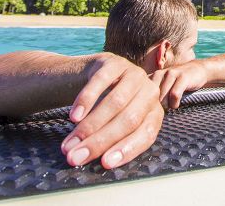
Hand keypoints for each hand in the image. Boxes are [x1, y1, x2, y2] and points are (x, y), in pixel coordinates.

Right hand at [60, 53, 163, 168]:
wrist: (94, 75)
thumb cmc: (107, 108)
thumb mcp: (117, 123)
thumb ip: (115, 139)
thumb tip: (98, 162)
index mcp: (155, 111)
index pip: (147, 133)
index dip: (127, 149)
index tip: (105, 163)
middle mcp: (150, 91)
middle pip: (130, 119)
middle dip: (100, 141)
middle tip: (75, 157)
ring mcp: (134, 73)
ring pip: (116, 102)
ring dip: (90, 126)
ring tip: (69, 143)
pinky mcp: (114, 62)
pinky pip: (101, 81)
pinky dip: (86, 101)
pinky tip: (73, 117)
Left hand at [150, 60, 209, 108]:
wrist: (198, 70)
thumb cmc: (179, 82)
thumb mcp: (164, 85)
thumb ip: (154, 93)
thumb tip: (144, 111)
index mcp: (153, 76)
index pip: (142, 92)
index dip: (146, 104)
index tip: (152, 111)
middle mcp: (160, 73)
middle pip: (151, 96)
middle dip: (156, 106)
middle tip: (163, 109)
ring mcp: (171, 74)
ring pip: (162, 96)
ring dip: (166, 105)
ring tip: (170, 106)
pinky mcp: (183, 77)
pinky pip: (175, 94)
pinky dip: (175, 103)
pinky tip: (177, 104)